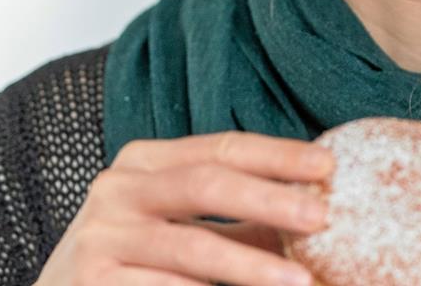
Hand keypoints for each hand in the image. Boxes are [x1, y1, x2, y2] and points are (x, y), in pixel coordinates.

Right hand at [33, 131, 332, 285]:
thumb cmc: (133, 263)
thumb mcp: (180, 228)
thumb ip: (236, 220)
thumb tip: (314, 208)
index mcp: (145, 162)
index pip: (221, 147)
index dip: (276, 155)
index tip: (328, 165)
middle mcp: (119, 188)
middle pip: (207, 183)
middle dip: (270, 199)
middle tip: (322, 216)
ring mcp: (101, 235)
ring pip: (190, 248)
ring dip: (251, 267)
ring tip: (301, 281)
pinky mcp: (92, 281)